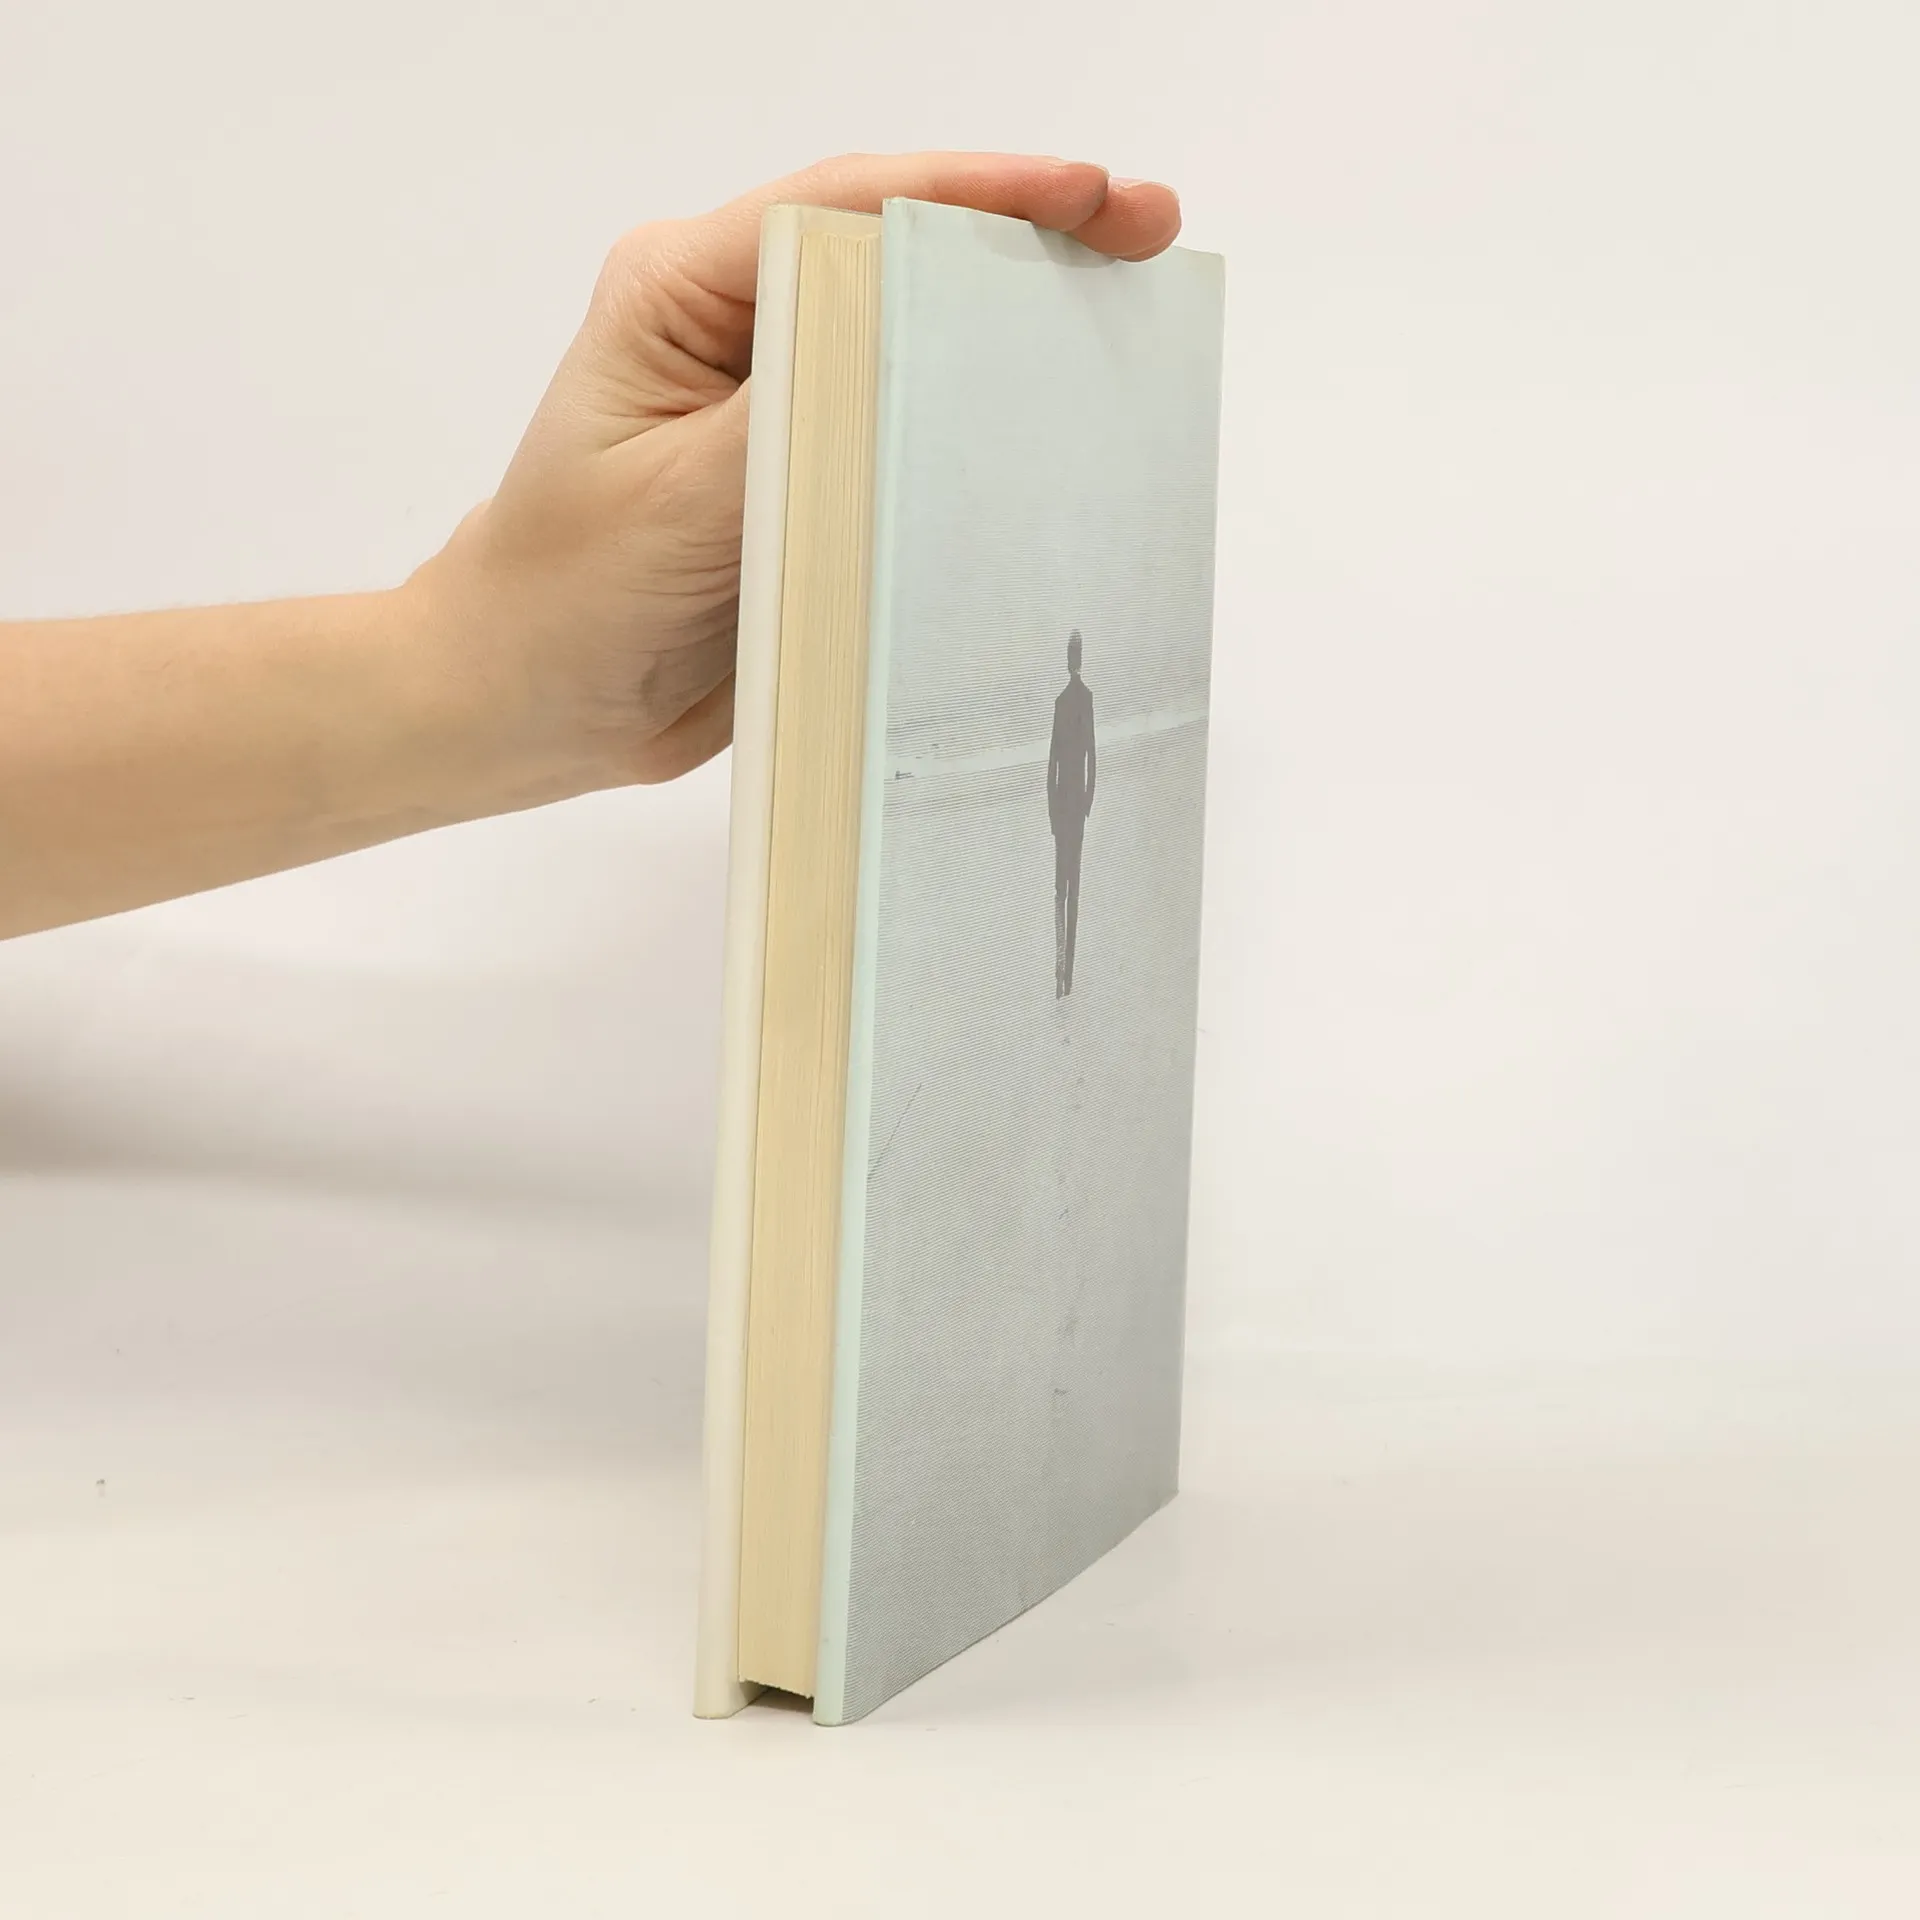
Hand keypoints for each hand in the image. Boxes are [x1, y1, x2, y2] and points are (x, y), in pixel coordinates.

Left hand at [411, 152, 1182, 790]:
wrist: (532, 700)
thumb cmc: (568, 594)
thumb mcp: (673, 500)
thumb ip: (787, 416)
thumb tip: (910, 346)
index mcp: (682, 290)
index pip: (843, 208)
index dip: (973, 193)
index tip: (1083, 195)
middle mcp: (737, 326)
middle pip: (897, 248)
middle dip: (1022, 234)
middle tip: (1141, 230)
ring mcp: (780, 399)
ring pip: (915, 333)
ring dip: (1017, 319)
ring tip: (1127, 308)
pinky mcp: (810, 472)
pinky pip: (909, 428)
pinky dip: (983, 417)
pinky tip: (1057, 417)